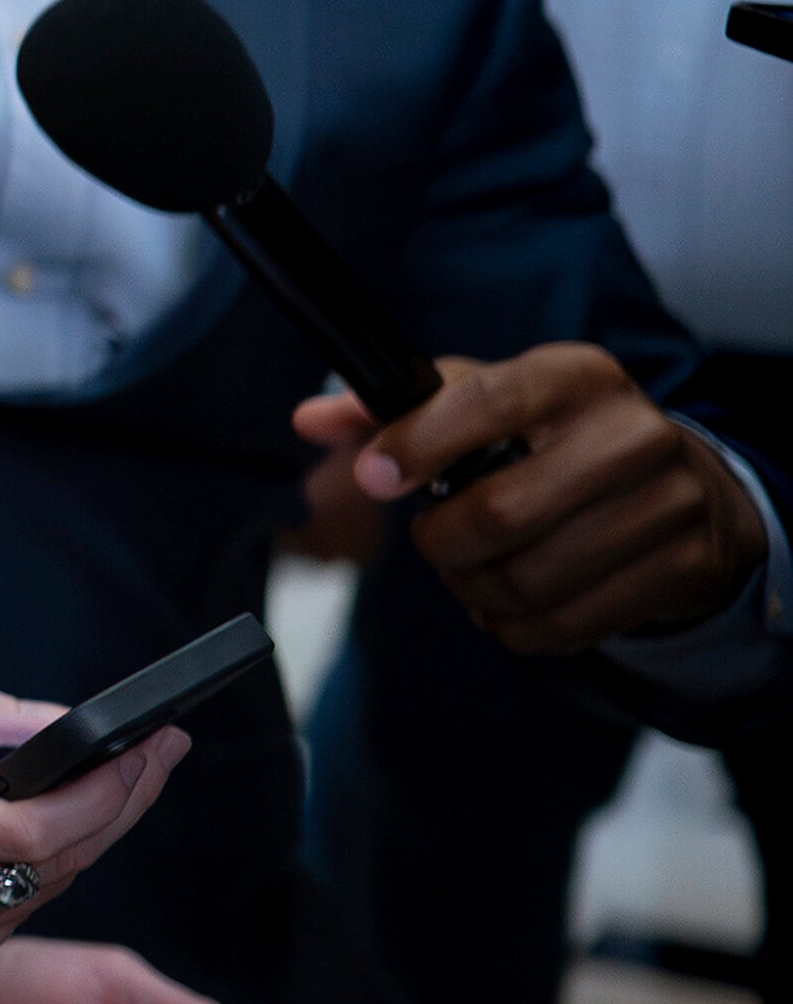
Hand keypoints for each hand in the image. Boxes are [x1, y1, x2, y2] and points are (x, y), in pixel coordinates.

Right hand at [0, 679, 184, 984]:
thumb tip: (47, 717)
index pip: (39, 823)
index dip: (110, 785)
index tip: (152, 742)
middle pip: (61, 859)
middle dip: (121, 802)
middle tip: (156, 753)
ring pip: (45, 889)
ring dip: (86, 835)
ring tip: (113, 781)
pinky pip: (12, 914)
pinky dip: (37, 870)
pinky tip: (42, 830)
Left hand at [297, 344, 769, 651]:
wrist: (691, 490)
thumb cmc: (562, 442)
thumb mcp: (492, 403)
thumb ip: (401, 407)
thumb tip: (312, 420)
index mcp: (578, 376)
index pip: (486, 401)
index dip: (418, 442)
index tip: (374, 477)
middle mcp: (634, 433)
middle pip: (501, 513)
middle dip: (441, 542)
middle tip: (433, 542)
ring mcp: (672, 502)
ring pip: (530, 578)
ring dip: (475, 590)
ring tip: (469, 575)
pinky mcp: (687, 567)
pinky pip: (570, 623)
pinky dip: (518, 627)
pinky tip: (510, 606)